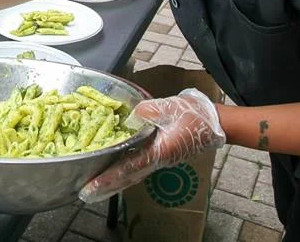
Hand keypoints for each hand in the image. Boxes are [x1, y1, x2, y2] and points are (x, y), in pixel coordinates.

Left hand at [79, 89, 225, 202]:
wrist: (214, 121)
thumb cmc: (193, 114)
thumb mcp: (170, 107)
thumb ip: (149, 111)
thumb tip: (131, 116)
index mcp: (159, 151)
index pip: (130, 166)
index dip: (110, 176)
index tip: (93, 185)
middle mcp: (158, 159)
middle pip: (128, 176)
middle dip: (107, 185)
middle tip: (86, 192)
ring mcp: (159, 159)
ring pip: (132, 174)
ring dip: (113, 181)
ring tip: (95, 187)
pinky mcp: (160, 155)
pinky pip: (137, 167)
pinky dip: (123, 172)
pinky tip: (113, 171)